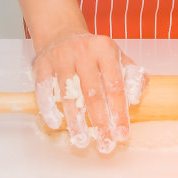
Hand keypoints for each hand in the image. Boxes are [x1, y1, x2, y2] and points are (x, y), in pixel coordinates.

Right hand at [30, 32, 146, 153]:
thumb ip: (132, 76)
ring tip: (82, 141)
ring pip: (67, 94)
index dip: (119, 112)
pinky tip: (56, 124)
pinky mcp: (41, 64)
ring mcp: (60, 57)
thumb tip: (136, 98)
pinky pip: (44, 90)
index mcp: (104, 49)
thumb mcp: (117, 56)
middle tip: (105, 144)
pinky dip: (49, 108)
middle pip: (92, 93)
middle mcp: (82, 51)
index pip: (114, 85)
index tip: (122, 135)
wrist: (60, 32)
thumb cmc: (92, 52)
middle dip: (99, 122)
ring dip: (75, 121)